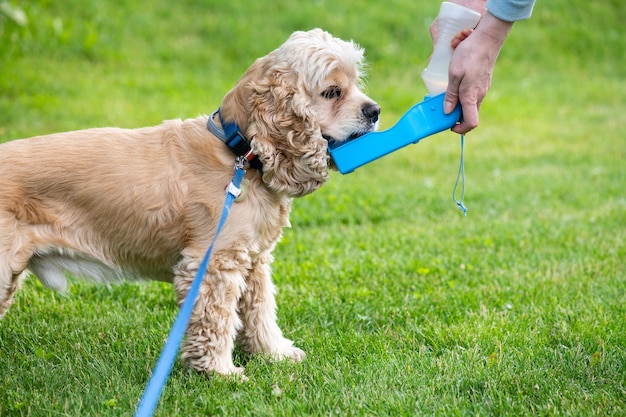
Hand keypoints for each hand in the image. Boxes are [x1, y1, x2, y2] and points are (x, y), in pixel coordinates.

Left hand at [443, 12, 512, 133]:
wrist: (488, 38)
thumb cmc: (470, 54)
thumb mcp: (454, 74)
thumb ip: (451, 94)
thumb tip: (447, 111)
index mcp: (471, 96)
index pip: (471, 123)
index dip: (460, 129)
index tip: (449, 125)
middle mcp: (480, 95)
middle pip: (469, 115)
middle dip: (456, 117)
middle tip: (443, 109)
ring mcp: (483, 88)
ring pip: (471, 105)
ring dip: (459, 106)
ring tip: (447, 96)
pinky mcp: (483, 82)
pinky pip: (473, 95)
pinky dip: (464, 96)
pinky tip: (456, 85)